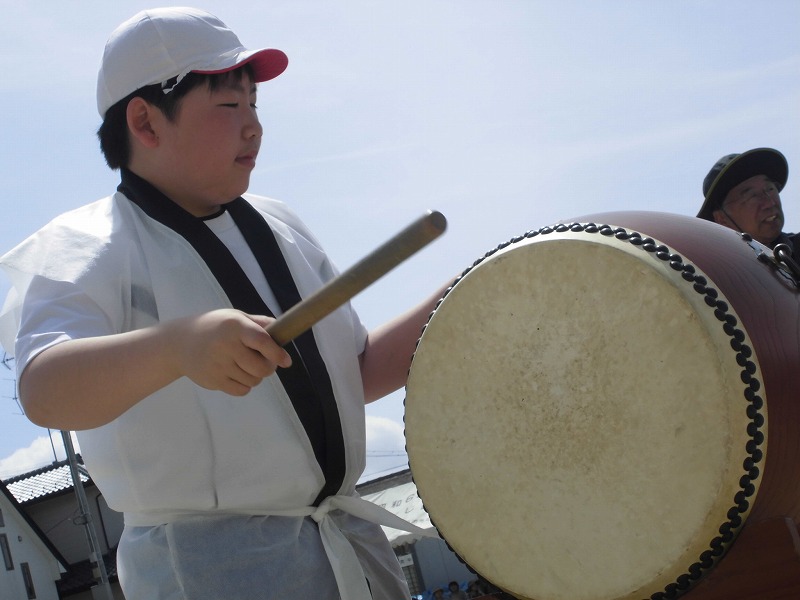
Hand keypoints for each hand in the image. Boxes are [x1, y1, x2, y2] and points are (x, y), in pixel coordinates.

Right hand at [170, 309, 291, 395]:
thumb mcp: (235, 318)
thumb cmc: (214, 327)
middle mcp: (226, 345)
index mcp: (235, 326)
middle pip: (261, 368)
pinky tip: (238, 374)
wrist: (179, 343)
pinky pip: (241, 390)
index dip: (277, 353)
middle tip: (265, 362)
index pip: (262, 342)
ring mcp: (219, 364)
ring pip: (253, 381)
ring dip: (256, 376)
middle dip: (269, 367)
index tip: (286, 361)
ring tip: (247, 366)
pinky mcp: (213, 380)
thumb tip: (283, 329)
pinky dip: (245, 385)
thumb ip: (258, 323)